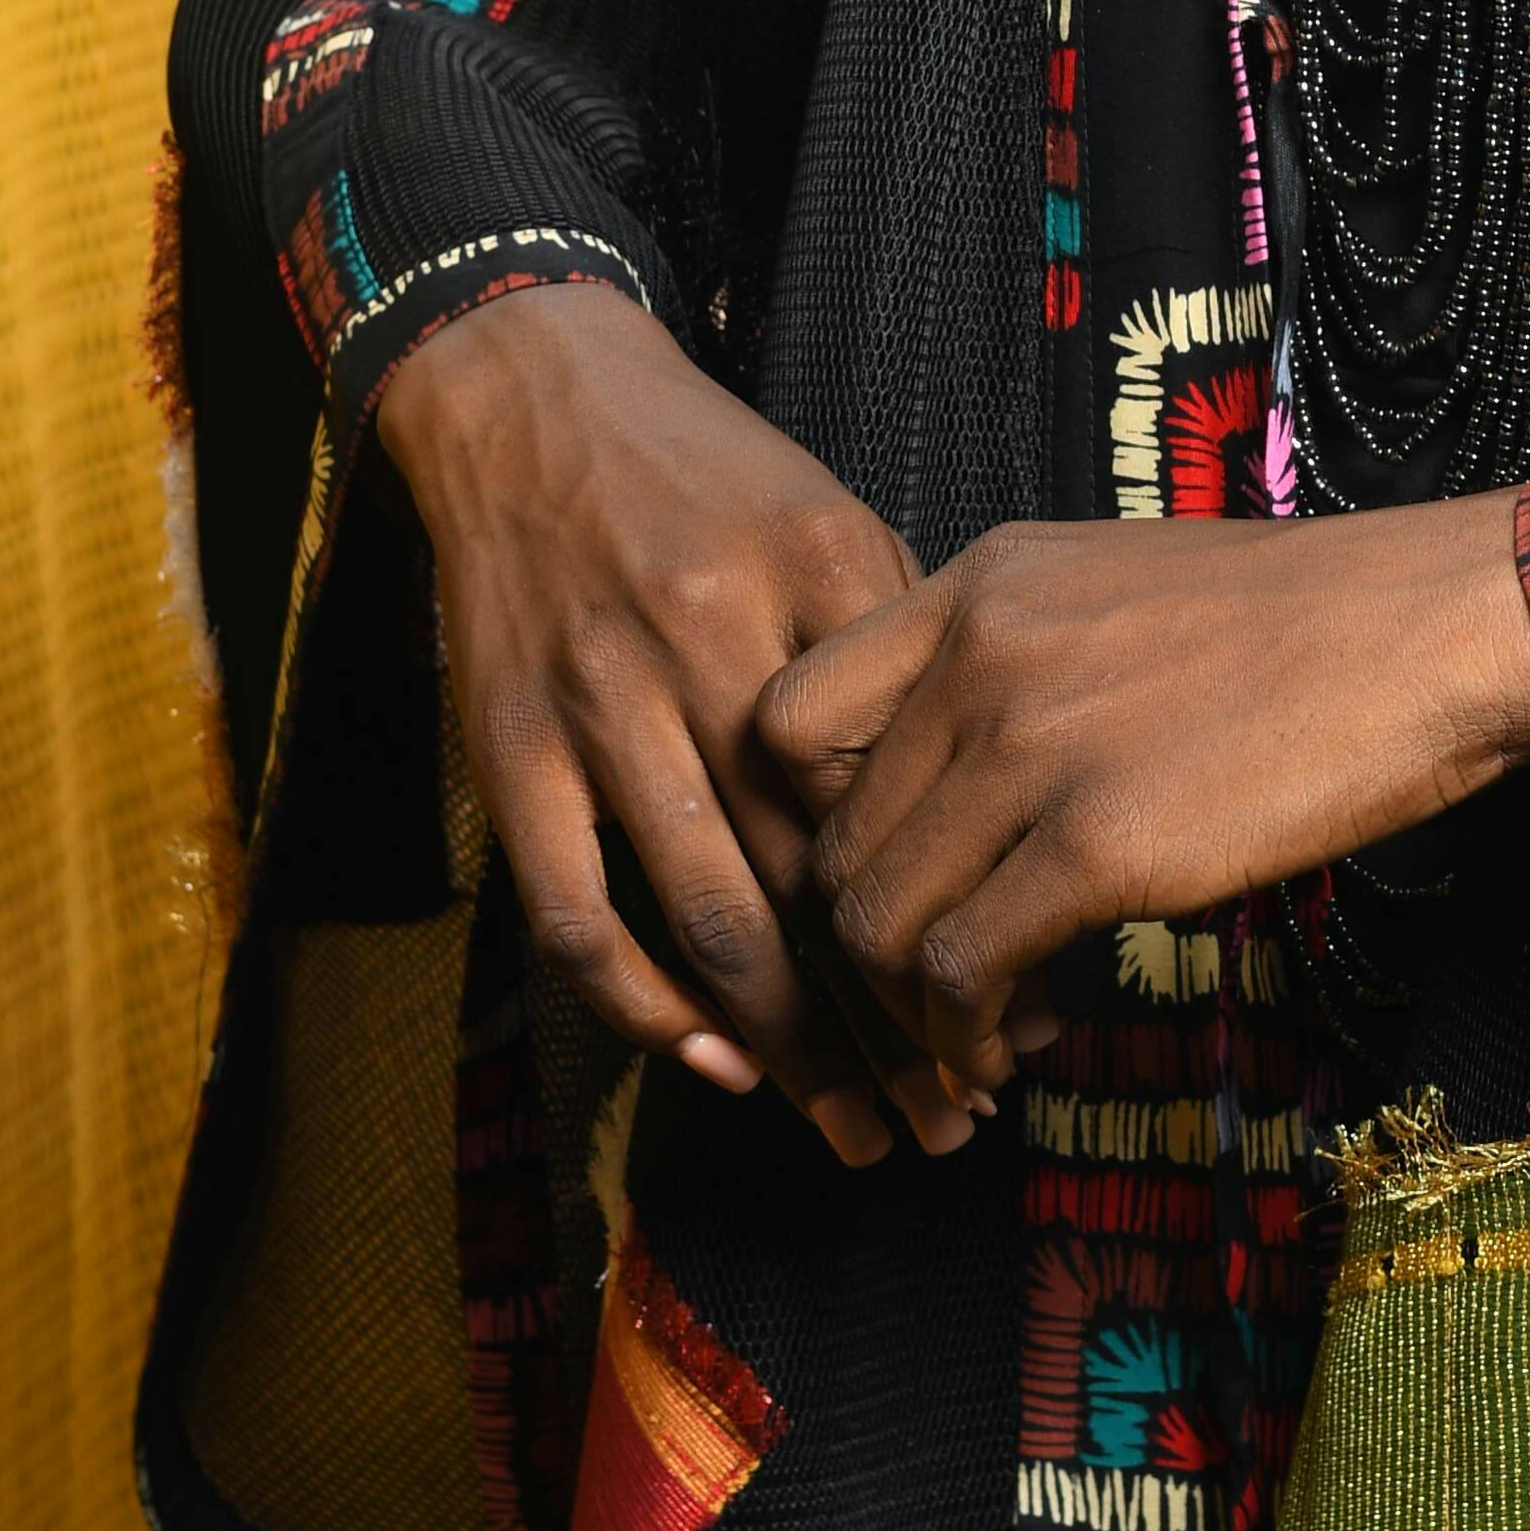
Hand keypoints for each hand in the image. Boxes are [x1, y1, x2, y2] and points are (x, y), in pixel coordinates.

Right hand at [371, 280, 977, 1165]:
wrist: (531, 400)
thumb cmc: (709, 478)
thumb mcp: (831, 523)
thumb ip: (898, 658)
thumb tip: (988, 820)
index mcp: (814, 574)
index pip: (909, 788)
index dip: (969, 913)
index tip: (1023, 1010)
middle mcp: (707, 642)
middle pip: (823, 878)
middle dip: (899, 1019)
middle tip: (959, 1115)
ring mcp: (598, 704)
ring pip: (712, 920)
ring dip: (793, 1052)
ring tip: (863, 1130)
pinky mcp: (506, 752)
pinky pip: (578, 918)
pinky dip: (648, 1011)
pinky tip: (718, 1068)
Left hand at [754, 493, 1529, 1092]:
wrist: (1431, 630)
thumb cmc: (1307, 621)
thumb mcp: (1119, 592)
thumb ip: (1017, 665)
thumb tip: (961, 792)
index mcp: (978, 585)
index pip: (790, 719)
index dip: (812, 826)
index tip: (885, 880)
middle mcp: (978, 656)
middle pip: (832, 843)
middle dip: (864, 950)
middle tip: (931, 1002)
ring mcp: (1032, 747)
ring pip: (876, 920)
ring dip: (908, 1011)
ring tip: (974, 1043)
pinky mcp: (1100, 843)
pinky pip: (962, 968)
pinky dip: (965, 1034)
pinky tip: (1012, 1050)